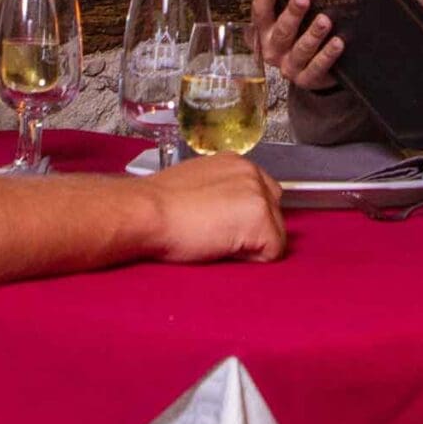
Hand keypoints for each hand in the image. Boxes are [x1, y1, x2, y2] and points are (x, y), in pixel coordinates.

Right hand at [144, 154, 286, 262]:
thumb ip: (221, 191)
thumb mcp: (196, 184)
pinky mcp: (260, 220)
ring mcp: (259, 195)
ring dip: (252, 244)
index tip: (223, 226)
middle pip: (274, 213)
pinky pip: (273, 251)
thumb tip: (228, 211)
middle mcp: (253, 173)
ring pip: (276, 233)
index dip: (245, 218)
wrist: (147, 212)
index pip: (262, 195)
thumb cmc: (158, 205)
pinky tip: (223, 248)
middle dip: (254, 230)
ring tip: (217, 241)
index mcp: (237, 164)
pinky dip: (252, 259)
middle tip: (219, 236)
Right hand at [251, 0, 344, 90]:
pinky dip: (327, 55)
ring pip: (300, 50)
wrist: (314, 69)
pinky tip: (338, 42)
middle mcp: (273, 49)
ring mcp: (290, 66)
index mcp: (264, 30)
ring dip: (312, 35)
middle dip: (292, 14)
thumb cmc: (299, 31)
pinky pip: (317, 68)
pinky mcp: (308, 79)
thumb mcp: (282, 11)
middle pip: (281, 31)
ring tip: (325, 20)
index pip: (260, 11)